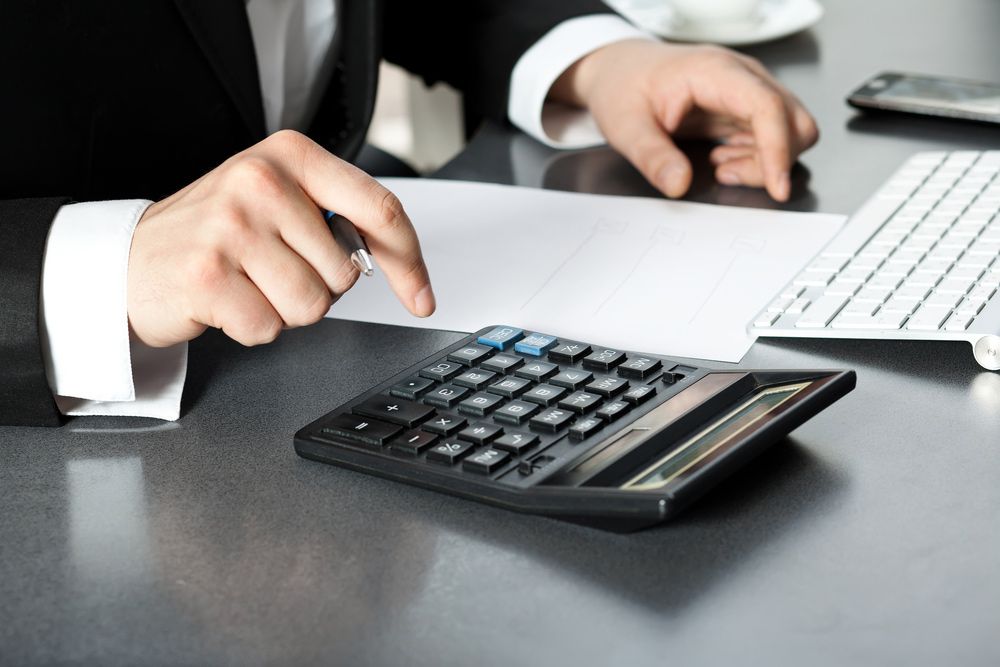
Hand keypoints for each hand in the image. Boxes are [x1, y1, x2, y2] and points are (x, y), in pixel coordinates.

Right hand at [127, 130, 434, 347]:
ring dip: (285, 310)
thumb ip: (335, 218)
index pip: (380, 209)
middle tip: (272, 269)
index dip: (410, 262)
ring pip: (313, 306)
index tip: (422, 296)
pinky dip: (252, 328)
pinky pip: (269, 328)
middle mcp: (262, 181)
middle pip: (346, 273)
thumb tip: (395, 261)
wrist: (131, 259)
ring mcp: (232, 226)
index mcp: (290, 155)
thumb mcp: (278, 201)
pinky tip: (225, 301)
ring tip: (249, 284)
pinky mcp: (208, 274)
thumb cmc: (215, 234)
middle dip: (319, 288)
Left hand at [550, 40, 818, 201]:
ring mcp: (747, 92)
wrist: (620, 70)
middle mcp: (742, 77)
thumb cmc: (624, 87)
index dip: (778, 149)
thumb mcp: (625, 126)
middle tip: (727, 174)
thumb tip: (678, 184)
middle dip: (774, 160)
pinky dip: (756, 158)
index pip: (767, 106)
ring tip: (720, 166)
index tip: (776, 187)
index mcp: (716, 72)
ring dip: (763, 161)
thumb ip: (652, 157)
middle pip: (794, 121)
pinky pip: (771, 138)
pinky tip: (723, 160)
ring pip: (789, 132)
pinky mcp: (744, 109)